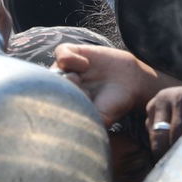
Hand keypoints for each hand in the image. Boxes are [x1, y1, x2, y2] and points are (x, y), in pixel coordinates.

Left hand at [54, 44, 174, 126]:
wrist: (132, 82)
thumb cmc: (115, 104)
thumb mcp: (102, 118)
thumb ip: (84, 122)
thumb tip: (65, 129)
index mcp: (66, 101)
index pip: (51, 101)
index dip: (61, 102)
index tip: (78, 104)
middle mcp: (63, 85)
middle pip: (49, 85)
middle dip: (63, 89)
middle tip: (81, 90)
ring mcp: (67, 69)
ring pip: (53, 69)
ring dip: (65, 74)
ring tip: (80, 78)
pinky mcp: (74, 52)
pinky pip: (61, 52)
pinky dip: (70, 58)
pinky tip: (85, 64)